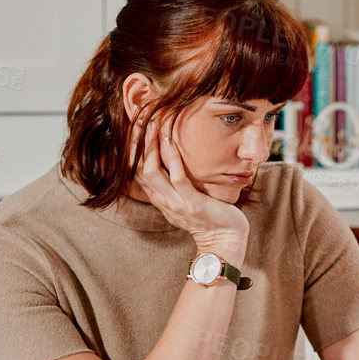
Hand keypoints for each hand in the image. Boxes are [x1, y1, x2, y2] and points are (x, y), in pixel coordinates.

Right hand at [131, 110, 248, 255]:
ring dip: (151, 146)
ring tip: (152, 124)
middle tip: (139, 118)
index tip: (135, 126)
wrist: (225, 241)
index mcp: (160, 199)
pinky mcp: (193, 204)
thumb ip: (175, 186)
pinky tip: (170, 141)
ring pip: (153, 171)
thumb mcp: (186, 201)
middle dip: (138, 143)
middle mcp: (163, 201)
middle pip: (139, 168)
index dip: (133, 149)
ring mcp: (177, 203)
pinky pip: (178, 179)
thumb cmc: (210, 217)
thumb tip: (173, 164)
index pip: (137, 171)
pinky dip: (172, 159)